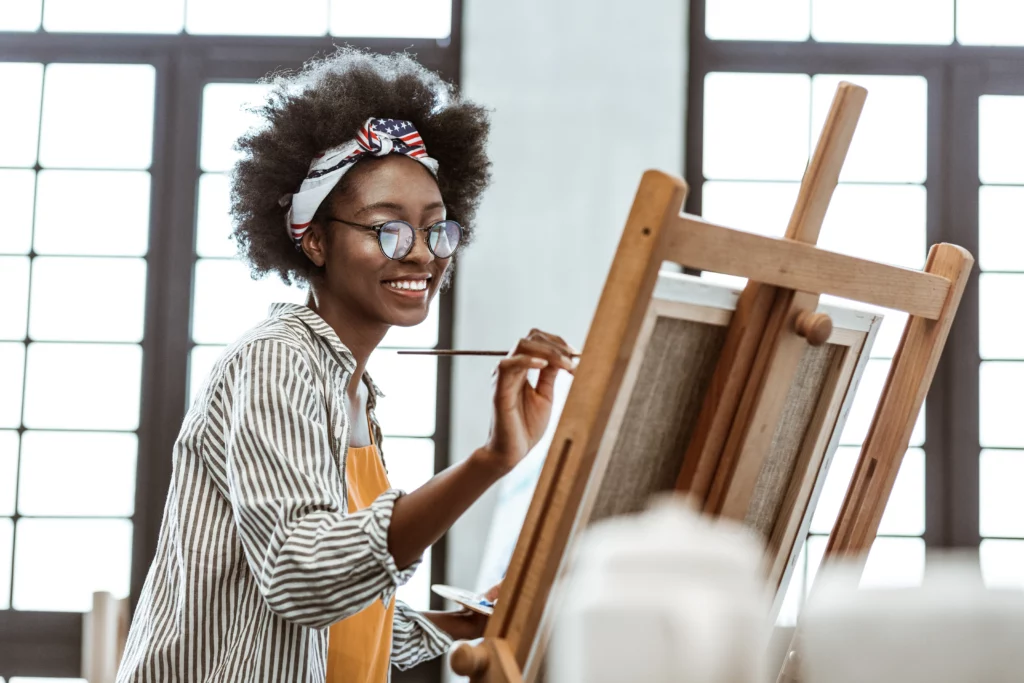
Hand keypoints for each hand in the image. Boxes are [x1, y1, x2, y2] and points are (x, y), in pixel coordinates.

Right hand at [476, 330, 575, 474]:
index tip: (578, 355)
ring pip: (522, 345)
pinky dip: (527, 360)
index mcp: (522, 369)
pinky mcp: (499, 390)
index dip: (559, 343)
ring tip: (566, 365)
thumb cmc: (527, 427)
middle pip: (531, 338)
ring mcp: (504, 377)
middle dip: (556, 344)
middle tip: (574, 359)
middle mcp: (512, 369)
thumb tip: (564, 357)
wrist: (512, 452)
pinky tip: (544, 365)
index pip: (538, 341)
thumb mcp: (545, 396)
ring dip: (548, 351)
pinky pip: (508, 365)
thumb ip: (550, 375)